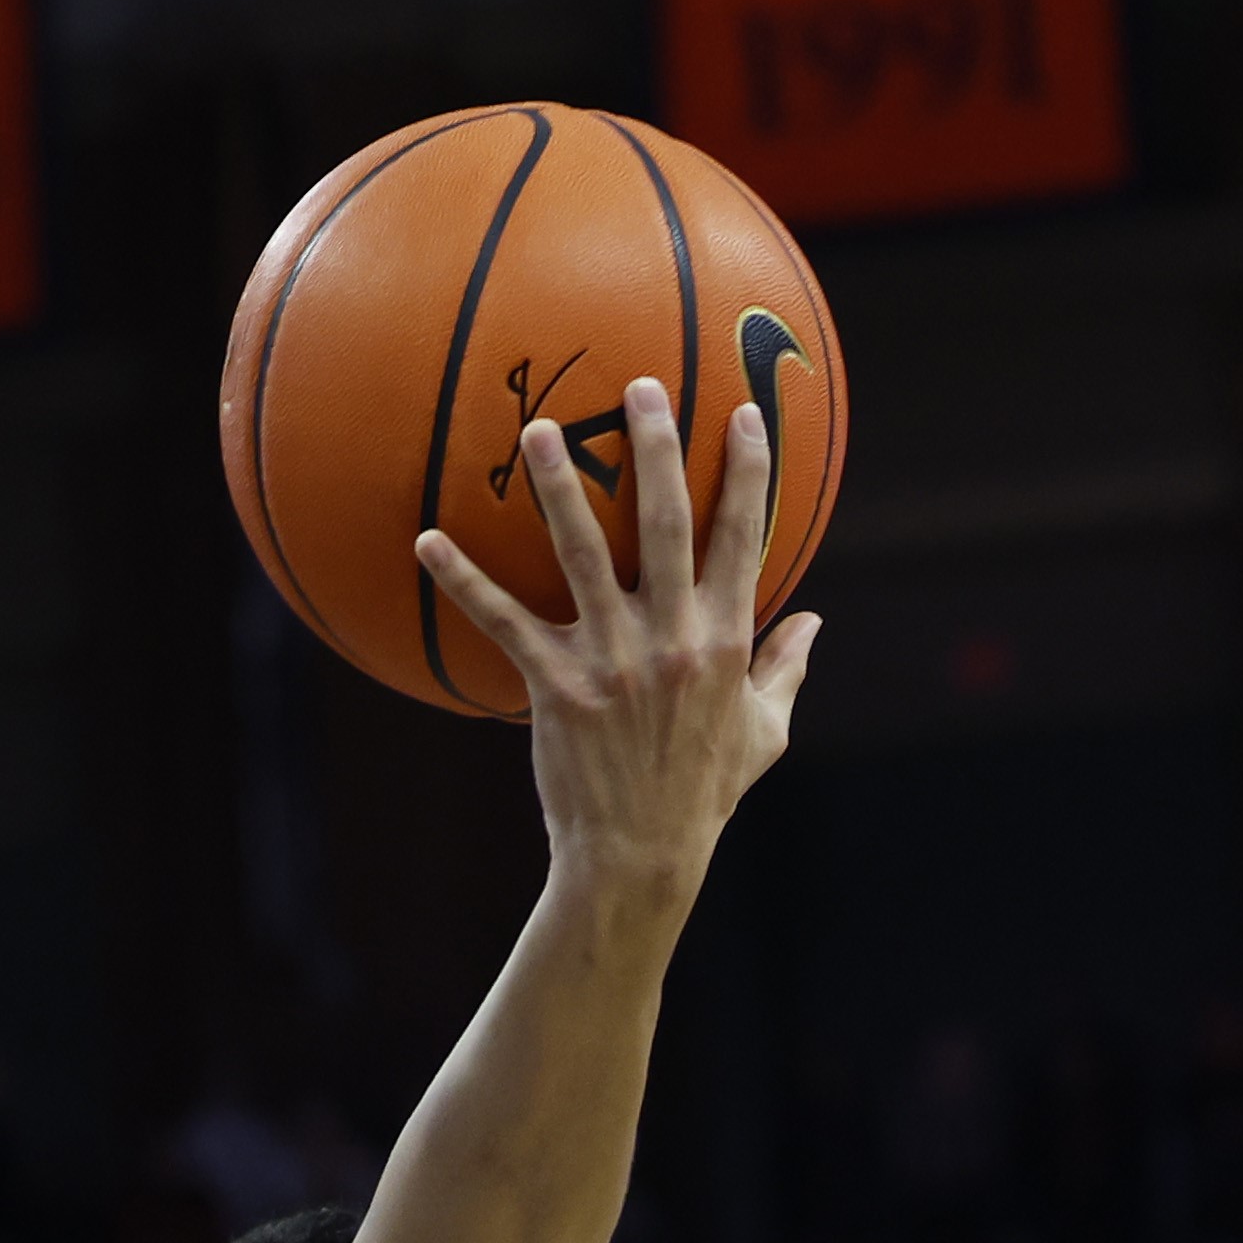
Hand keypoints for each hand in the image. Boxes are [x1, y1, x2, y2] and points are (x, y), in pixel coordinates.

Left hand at [417, 378, 819, 924]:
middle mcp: (673, 638)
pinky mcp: (555, 687)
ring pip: (584, 554)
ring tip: (542, 433)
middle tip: (639, 386)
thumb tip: (815, 621)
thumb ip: (786, 669)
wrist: (641, 855)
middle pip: (667, 523)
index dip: (747, 472)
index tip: (742, 414)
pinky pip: (502, 621)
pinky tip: (428, 540)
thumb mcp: (764, 734)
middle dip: (656, 448)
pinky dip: (463, 581)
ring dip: (561, 490)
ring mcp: (613, 660)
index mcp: (726, 639)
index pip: (744, 538)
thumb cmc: (702, 794)